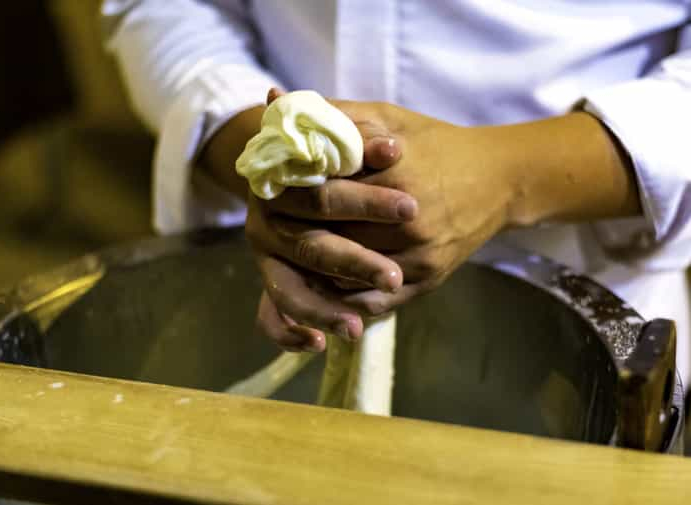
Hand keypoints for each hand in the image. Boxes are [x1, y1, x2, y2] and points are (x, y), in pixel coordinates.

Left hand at [253, 100, 638, 350]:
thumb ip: (334, 115)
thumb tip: (276, 99)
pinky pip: (374, 301)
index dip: (292, 201)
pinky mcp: (428, 280)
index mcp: (396, 177)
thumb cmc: (436, 142)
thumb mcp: (388, 117)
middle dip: (298, 241)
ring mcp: (420, 257)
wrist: (500, 178)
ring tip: (287, 266)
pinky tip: (323, 287)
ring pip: (349, 278)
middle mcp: (409, 223)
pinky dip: (343, 299)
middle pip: (332, 242)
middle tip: (271, 236)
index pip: (325, 198)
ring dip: (314, 277)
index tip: (267, 198)